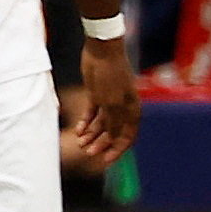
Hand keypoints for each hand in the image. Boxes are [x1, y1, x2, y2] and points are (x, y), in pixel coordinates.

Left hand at [75, 38, 136, 162]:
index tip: (105, 160)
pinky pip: (92, 113)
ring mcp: (108, 101)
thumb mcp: (111, 102)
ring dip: (91, 135)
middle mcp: (122, 108)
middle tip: (87, 152)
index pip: (128, 136)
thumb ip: (113, 121)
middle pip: (112, 132)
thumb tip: (114, 139)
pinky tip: (78, 130)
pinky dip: (85, 123)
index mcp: (132, 110)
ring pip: (101, 124)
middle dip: (101, 143)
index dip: (118, 149)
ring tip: (80, 143)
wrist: (101, 51)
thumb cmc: (110, 75)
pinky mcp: (96, 94)